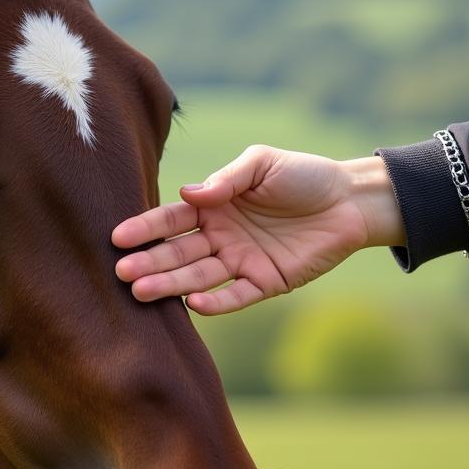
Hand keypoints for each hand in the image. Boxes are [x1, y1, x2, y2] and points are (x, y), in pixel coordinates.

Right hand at [111, 146, 404, 314]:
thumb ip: (227, 179)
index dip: (145, 228)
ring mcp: (240, 262)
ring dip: (171, 284)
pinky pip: (235, 296)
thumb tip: (188, 193)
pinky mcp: (265, 283)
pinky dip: (216, 303)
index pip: (171, 220)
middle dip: (150, 262)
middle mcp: (220, 237)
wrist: (350, 200)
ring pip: (198, 276)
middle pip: (178, 252)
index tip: (118, 237)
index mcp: (214, 207)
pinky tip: (194, 304)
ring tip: (142, 291)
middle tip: (122, 271)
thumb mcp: (262, 163)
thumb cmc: (303, 175)